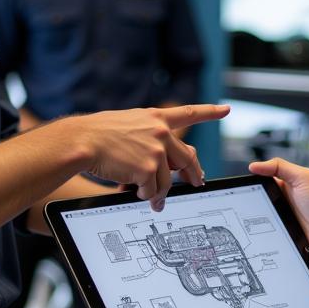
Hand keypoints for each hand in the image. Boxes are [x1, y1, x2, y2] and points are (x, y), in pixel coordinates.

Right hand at [77, 104, 228, 210]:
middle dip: (193, 173)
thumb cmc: (99, 133)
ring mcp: (156, 150)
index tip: (225, 109)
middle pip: (187, 157)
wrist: (83, 141)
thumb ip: (150, 136)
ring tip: (150, 198)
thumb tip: (164, 161)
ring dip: (159, 192)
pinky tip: (135, 192)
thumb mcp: (129, 124)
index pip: (188, 113)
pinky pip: (153, 190)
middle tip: (198, 182)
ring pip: (168, 180)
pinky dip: (145, 195)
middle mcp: (161, 132)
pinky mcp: (148, 168)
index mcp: (155, 117)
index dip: (209, 111)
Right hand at [249, 158, 308, 261]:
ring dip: (253, 217)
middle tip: (244, 203)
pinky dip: (260, 232)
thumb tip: (255, 165)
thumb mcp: (303, 177)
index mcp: (287, 184)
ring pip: (258, 216)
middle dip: (249, 201)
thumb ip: (280, 166)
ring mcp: (281, 218)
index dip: (252, 181)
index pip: (263, 179)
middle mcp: (283, 200)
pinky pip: (265, 232)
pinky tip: (257, 232)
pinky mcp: (281, 233)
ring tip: (249, 218)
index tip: (241, 184)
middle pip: (258, 198)